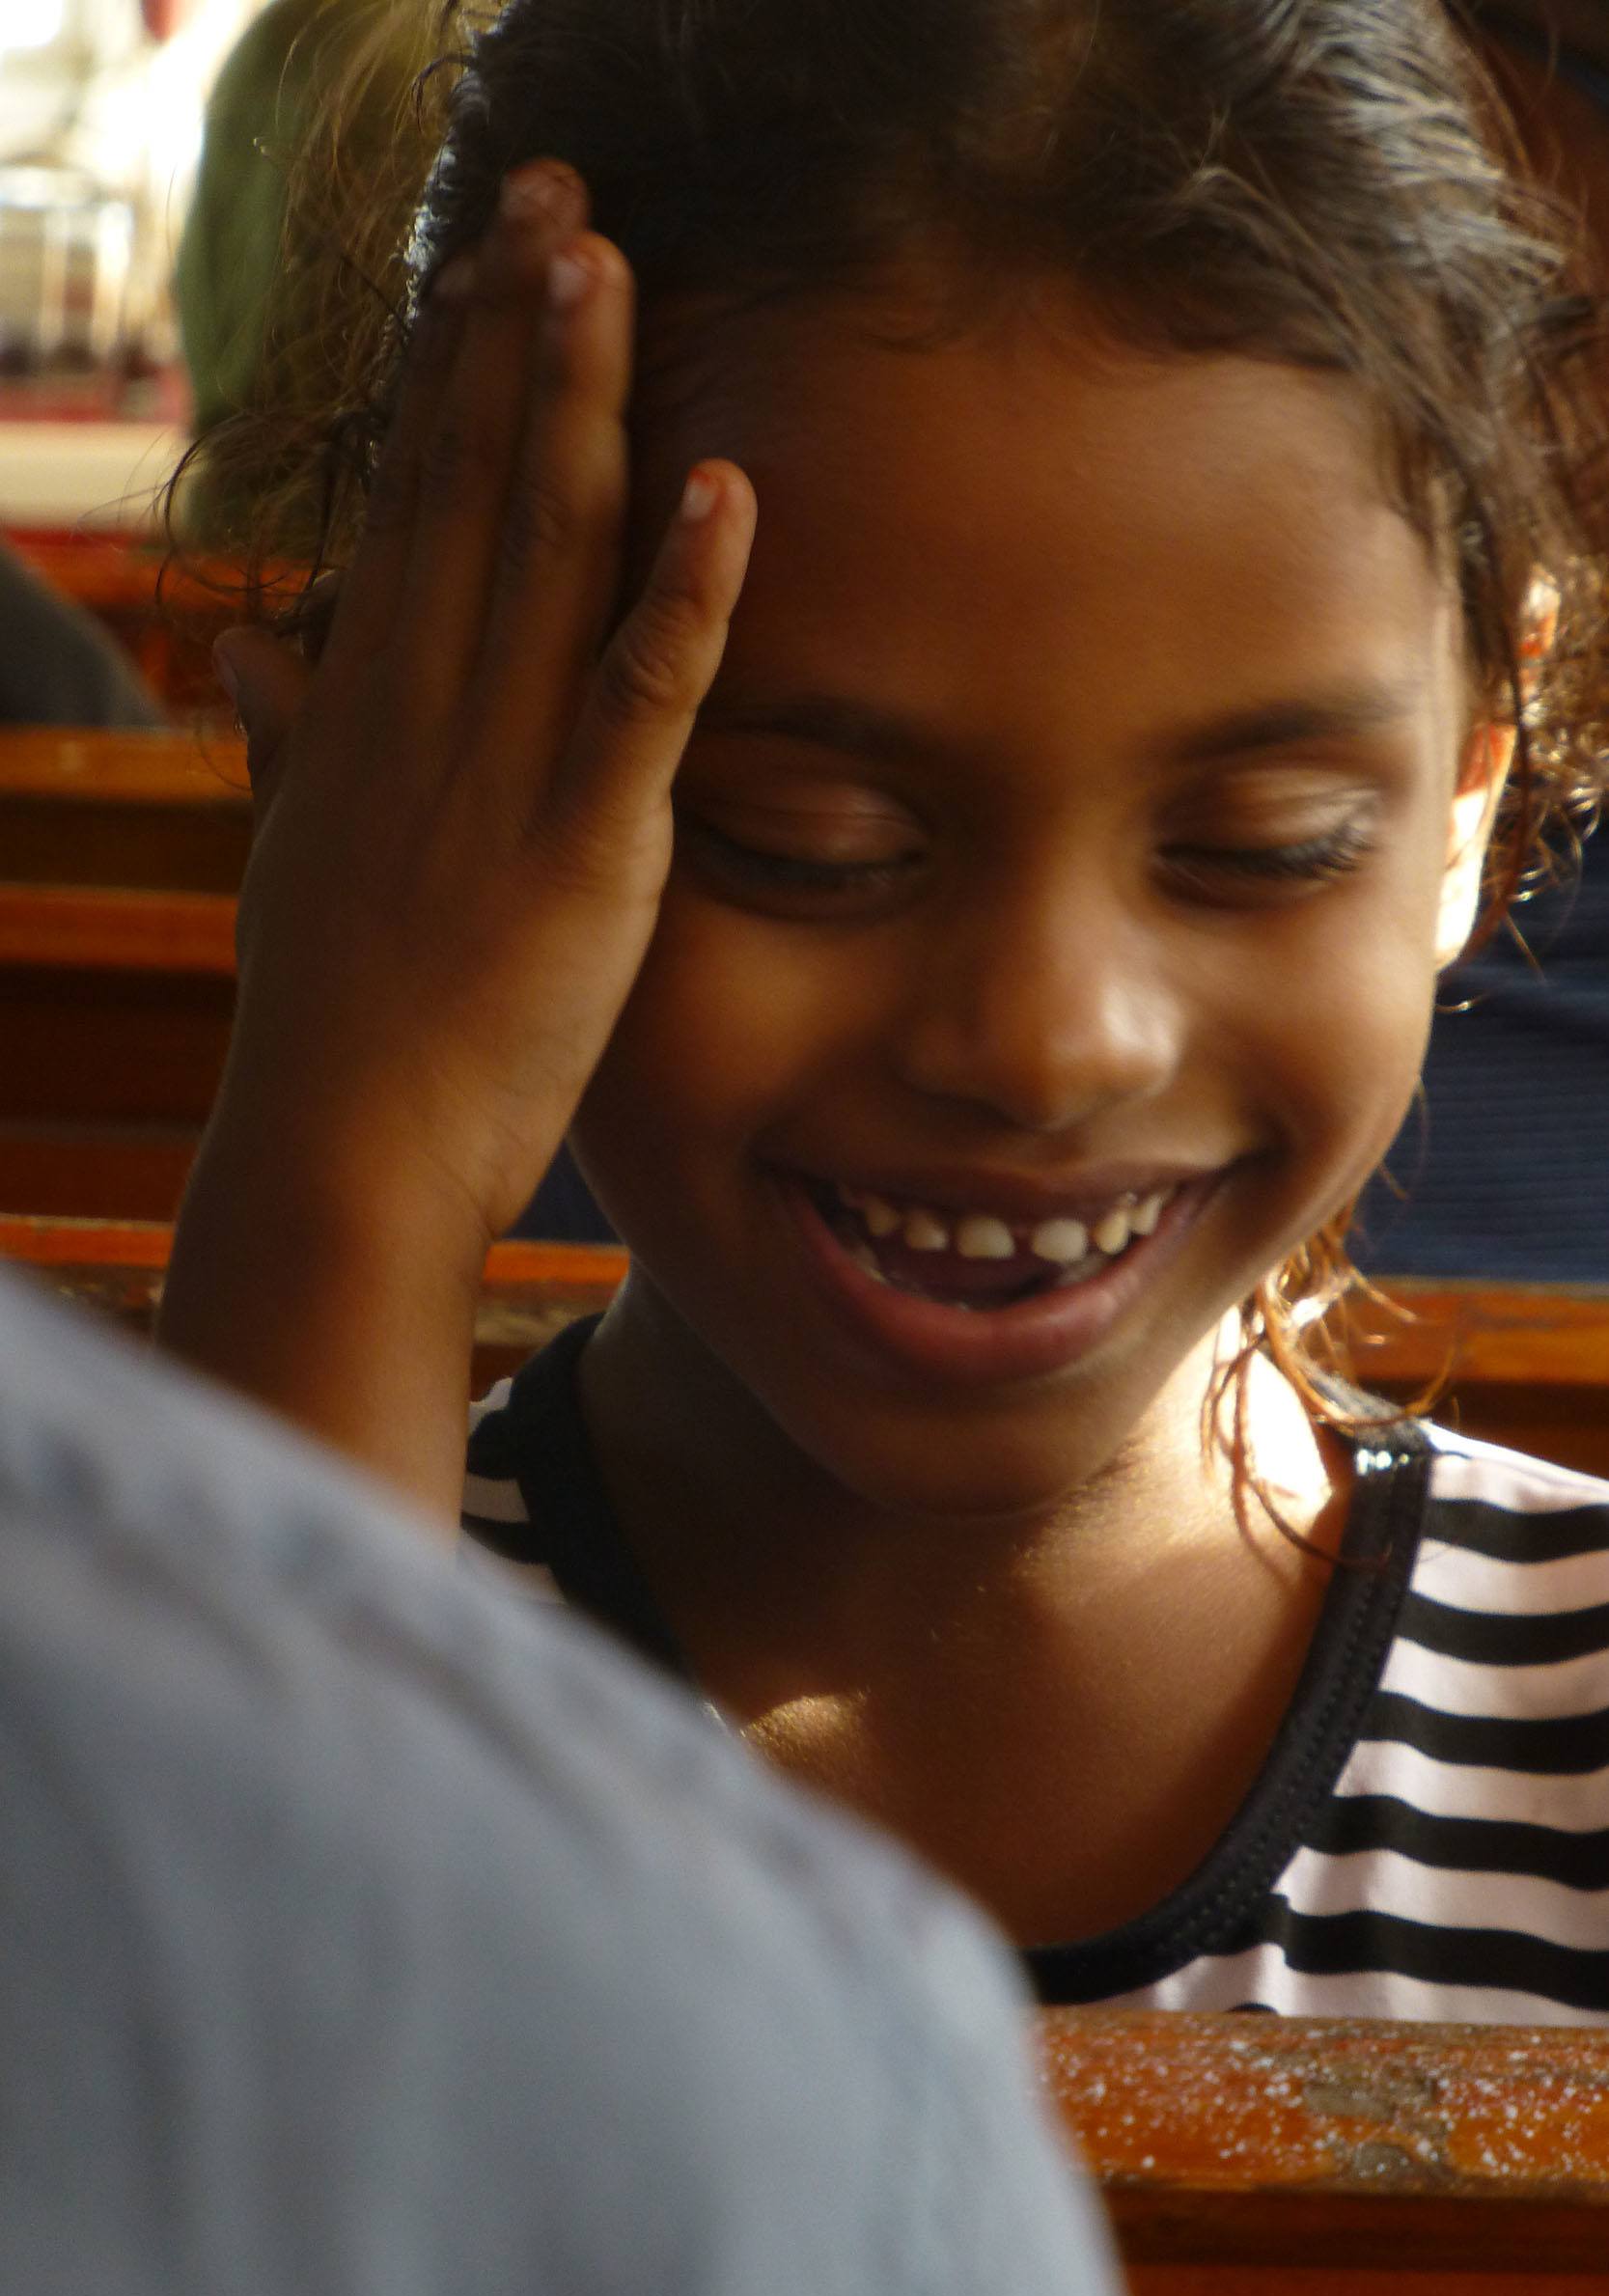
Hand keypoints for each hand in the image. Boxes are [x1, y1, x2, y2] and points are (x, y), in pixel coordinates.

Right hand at [210, 162, 754, 1255]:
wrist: (343, 1152)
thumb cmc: (332, 1020)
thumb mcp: (295, 857)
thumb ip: (290, 741)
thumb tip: (257, 647)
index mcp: (369, 705)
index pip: (416, 499)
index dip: (453, 370)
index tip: (487, 260)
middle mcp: (423, 707)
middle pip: (471, 482)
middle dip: (512, 331)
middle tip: (554, 192)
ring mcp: (499, 769)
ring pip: (543, 550)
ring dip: (577, 400)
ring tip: (604, 261)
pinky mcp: (582, 848)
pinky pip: (641, 697)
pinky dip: (686, 592)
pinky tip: (728, 488)